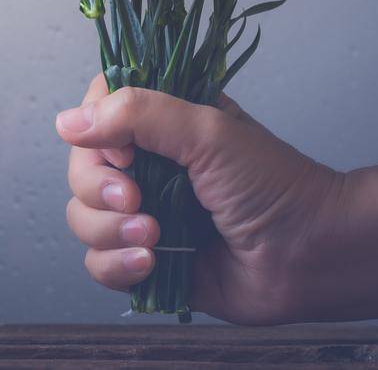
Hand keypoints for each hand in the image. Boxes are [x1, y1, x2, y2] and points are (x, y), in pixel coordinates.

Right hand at [57, 74, 344, 323]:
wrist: (311, 257)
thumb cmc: (273, 186)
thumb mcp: (208, 131)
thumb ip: (138, 114)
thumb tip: (66, 122)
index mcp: (160, 125)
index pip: (95, 112)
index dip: (95, 132)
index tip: (125, 150)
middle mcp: (146, 167)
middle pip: (80, 169)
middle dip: (99, 189)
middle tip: (138, 199)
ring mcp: (144, 214)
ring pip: (82, 217)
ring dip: (109, 230)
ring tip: (156, 237)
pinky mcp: (146, 260)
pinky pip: (98, 262)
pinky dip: (117, 264)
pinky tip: (152, 263)